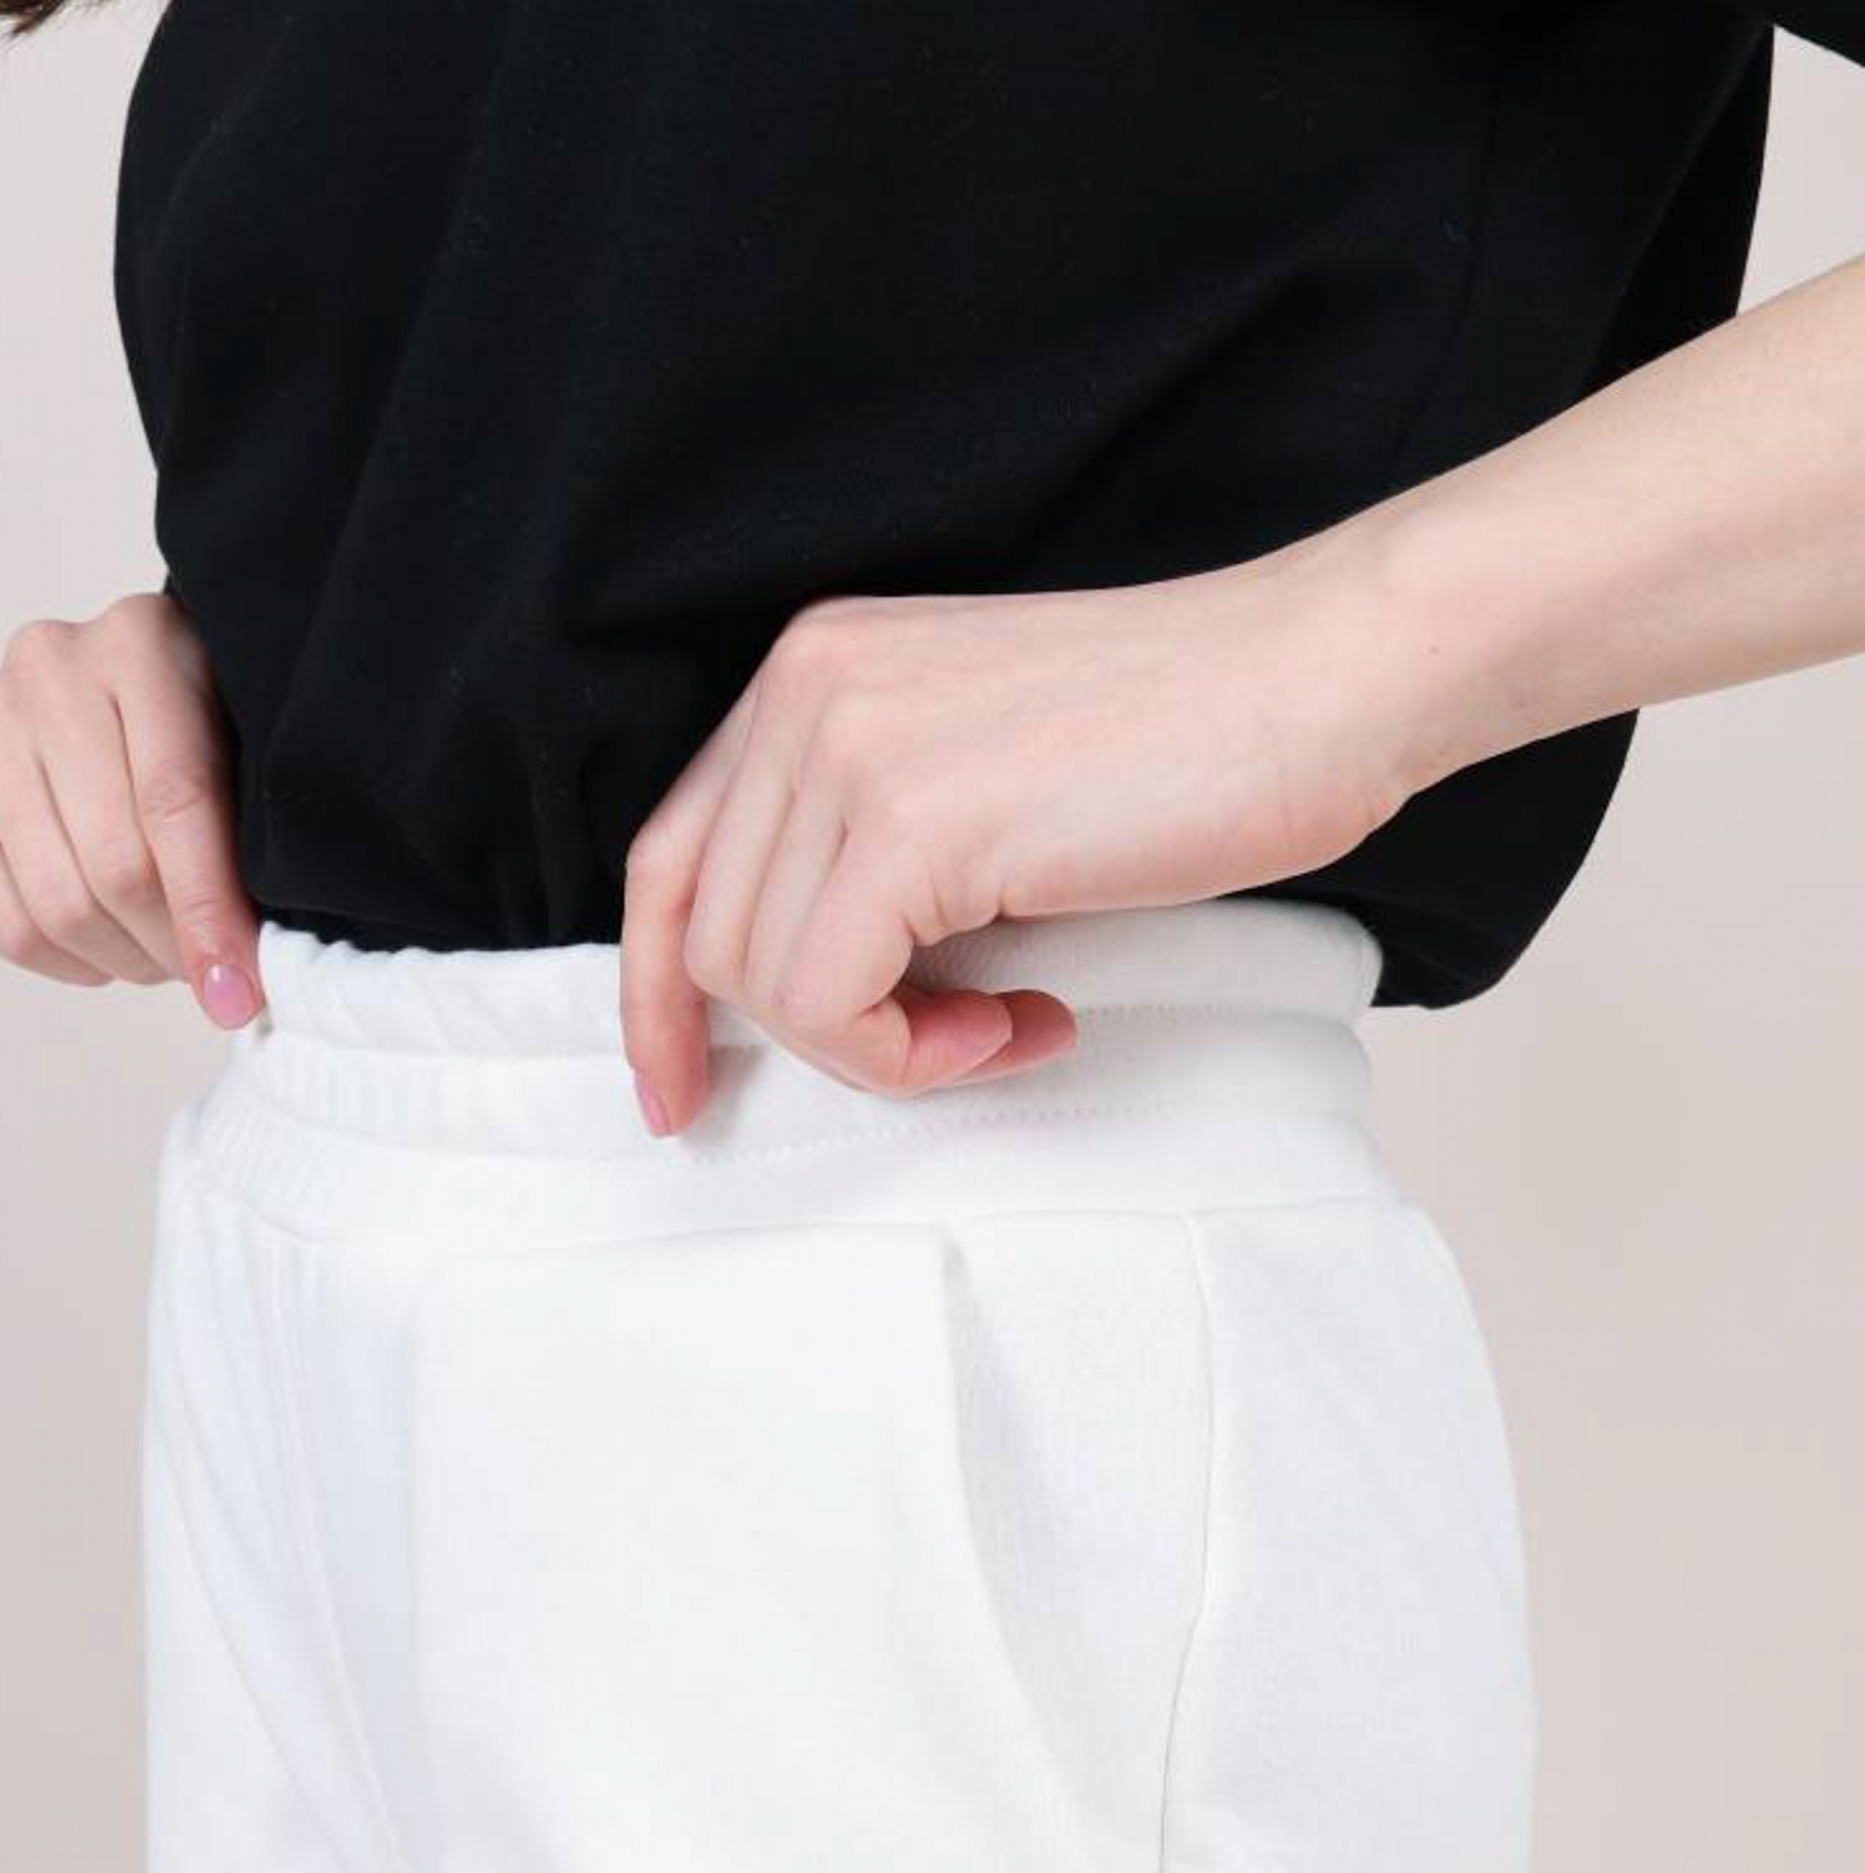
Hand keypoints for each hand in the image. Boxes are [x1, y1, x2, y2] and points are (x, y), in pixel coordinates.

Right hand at [0, 589, 262, 1026]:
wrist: (132, 687)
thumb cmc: (208, 724)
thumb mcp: (250, 753)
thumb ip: (253, 841)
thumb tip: (240, 985)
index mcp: (141, 641)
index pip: (174, 800)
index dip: (210, 911)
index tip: (242, 990)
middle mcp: (47, 668)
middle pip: (114, 864)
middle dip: (174, 946)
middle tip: (213, 970)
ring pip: (58, 904)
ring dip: (127, 960)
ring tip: (165, 953)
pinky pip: (4, 924)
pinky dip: (69, 963)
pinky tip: (106, 949)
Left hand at [618, 541, 1411, 1134]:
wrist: (1322, 680)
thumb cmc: (1189, 743)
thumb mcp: (978, 775)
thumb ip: (871, 844)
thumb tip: (802, 987)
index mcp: (812, 672)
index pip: (668, 860)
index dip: (655, 996)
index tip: (681, 1094)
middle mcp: (806, 692)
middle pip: (708, 939)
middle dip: (815, 1038)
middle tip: (957, 1044)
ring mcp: (850, 748)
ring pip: (765, 986)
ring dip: (887, 1048)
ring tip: (1008, 1021)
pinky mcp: (911, 821)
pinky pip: (834, 1008)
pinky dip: (915, 1057)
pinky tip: (1023, 1021)